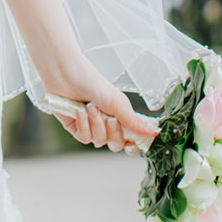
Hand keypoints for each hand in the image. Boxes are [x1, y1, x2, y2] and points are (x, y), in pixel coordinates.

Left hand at [42, 57, 157, 153]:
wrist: (66, 75)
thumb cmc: (94, 83)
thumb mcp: (118, 102)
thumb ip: (135, 121)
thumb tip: (155, 132)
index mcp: (121, 117)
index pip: (132, 139)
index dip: (133, 146)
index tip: (132, 146)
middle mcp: (107, 124)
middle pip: (116, 145)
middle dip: (113, 132)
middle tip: (110, 118)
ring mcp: (91, 127)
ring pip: (100, 141)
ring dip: (96, 124)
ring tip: (90, 107)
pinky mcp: (76, 128)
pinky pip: (84, 138)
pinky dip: (84, 125)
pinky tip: (79, 111)